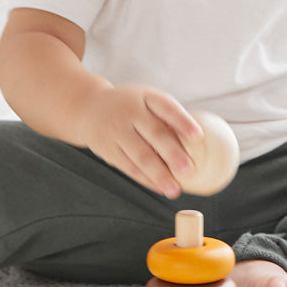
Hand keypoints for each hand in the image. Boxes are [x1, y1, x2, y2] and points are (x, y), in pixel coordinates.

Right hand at [75, 85, 204, 197]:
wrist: (88, 108)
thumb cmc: (129, 105)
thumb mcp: (146, 100)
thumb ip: (168, 116)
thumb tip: (199, 140)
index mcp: (144, 97)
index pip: (166, 107)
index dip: (182, 121)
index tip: (198, 136)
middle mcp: (129, 113)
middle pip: (154, 134)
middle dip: (172, 153)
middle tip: (189, 169)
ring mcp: (116, 132)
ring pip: (140, 156)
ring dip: (159, 174)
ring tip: (175, 189)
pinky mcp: (108, 150)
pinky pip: (129, 167)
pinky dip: (146, 180)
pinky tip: (160, 188)